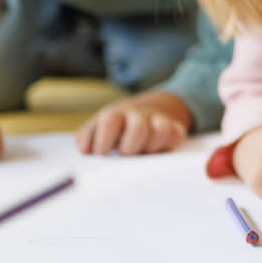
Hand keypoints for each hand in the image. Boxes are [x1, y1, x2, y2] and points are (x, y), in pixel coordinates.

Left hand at [77, 89, 192, 155]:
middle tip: (125, 155)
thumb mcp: (99, 125)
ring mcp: (159, 120)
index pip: (110, 121)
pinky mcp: (176, 128)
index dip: (104, 138)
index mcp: (116, 114)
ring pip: (160, 132)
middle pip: (138, 127)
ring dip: (150, 148)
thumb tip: (85, 150)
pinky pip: (175, 137)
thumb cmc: (119, 125)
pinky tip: (157, 150)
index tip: (102, 153)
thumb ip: (86, 137)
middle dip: (130, 147)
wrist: (153, 108)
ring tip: (141, 153)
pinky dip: (167, 146)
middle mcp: (139, 114)